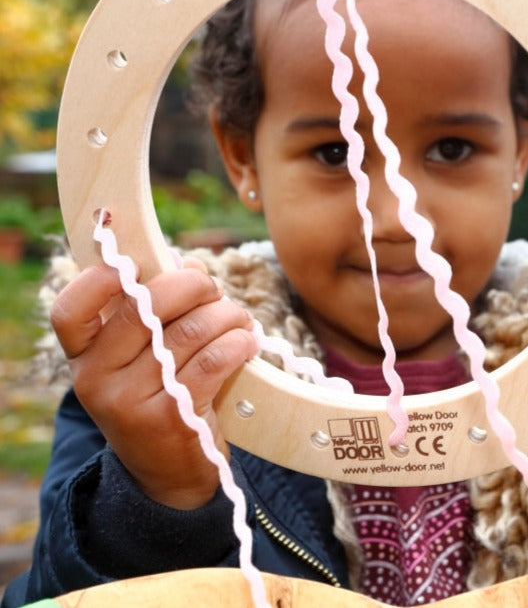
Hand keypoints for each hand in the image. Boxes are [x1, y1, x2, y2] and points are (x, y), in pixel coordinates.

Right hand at [51, 260, 257, 507]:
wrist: (169, 474)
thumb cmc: (161, 394)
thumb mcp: (143, 356)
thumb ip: (157, 307)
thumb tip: (184, 262)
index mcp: (84, 357)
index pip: (70, 311)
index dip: (98, 280)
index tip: (135, 265)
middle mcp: (98, 379)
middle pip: (144, 307)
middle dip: (192, 285)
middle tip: (213, 289)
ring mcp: (132, 402)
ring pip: (191, 331)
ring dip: (227, 314)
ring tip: (240, 318)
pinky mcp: (173, 419)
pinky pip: (214, 361)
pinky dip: (238, 342)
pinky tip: (247, 342)